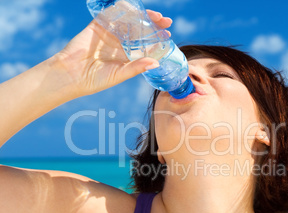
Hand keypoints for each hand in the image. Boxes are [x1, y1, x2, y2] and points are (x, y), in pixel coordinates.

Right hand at [54, 10, 172, 97]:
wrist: (71, 74)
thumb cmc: (95, 80)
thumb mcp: (120, 74)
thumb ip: (137, 67)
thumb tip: (156, 63)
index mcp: (127, 56)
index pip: (146, 45)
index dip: (157, 39)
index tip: (168, 35)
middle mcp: (120, 43)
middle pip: (140, 30)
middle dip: (153, 24)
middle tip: (165, 22)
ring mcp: (110, 33)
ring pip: (129, 20)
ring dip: (142, 16)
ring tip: (154, 16)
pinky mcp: (98, 25)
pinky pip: (112, 13)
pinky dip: (123, 8)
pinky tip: (134, 9)